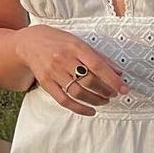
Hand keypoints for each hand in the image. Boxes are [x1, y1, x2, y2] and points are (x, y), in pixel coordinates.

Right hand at [15, 24, 130, 116]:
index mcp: (75, 46)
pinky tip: (90, 110)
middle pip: (89, 80)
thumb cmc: (59, 41)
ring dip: (95, 100)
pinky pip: (64, 100)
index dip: (112, 79)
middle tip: (114, 94)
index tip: (123, 88)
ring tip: (104, 100)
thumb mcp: (79, 42)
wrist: (29, 43)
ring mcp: (54, 72)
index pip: (98, 66)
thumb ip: (99, 57)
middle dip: (105, 90)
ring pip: (78, 92)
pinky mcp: (46, 83)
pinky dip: (79, 108)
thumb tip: (118, 72)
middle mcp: (64, 59)